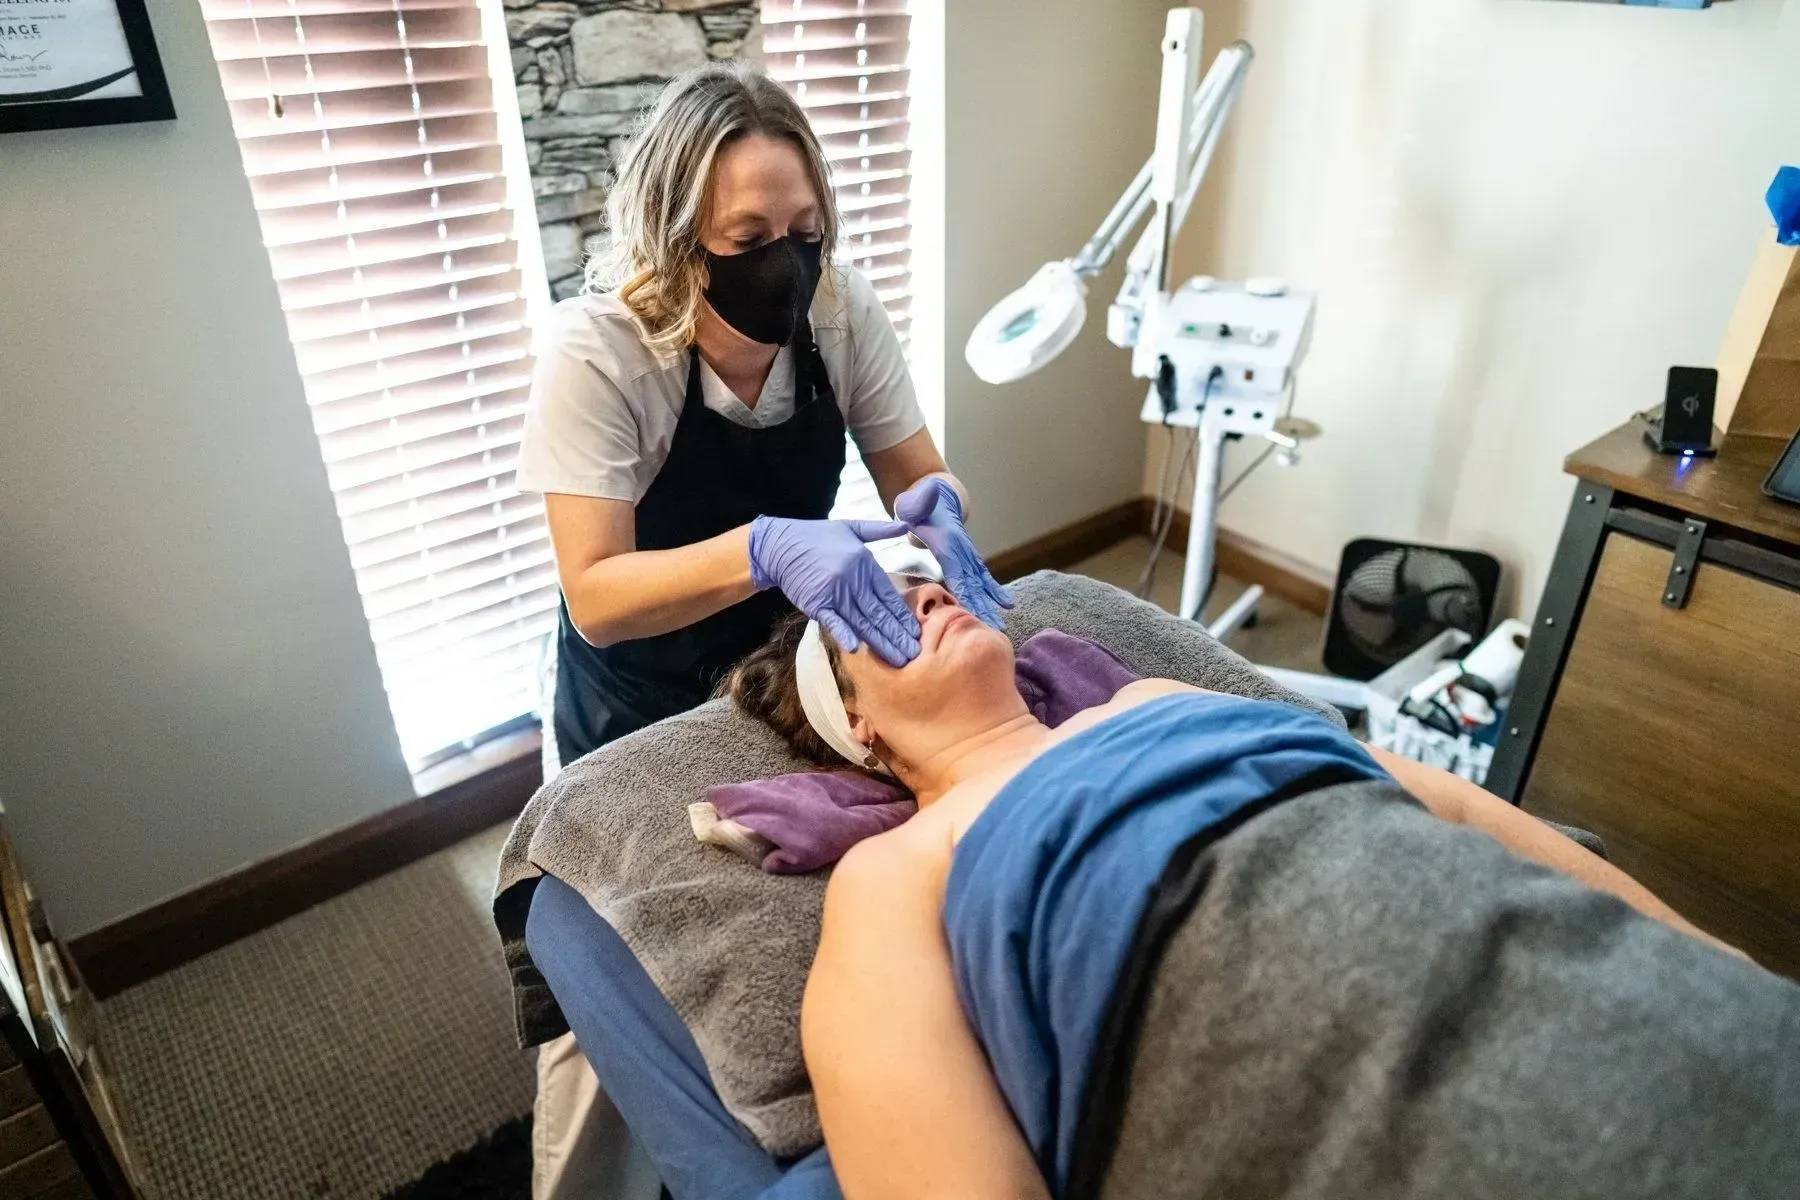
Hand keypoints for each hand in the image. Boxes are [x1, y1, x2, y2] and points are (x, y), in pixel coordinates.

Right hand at [748, 517, 920, 665]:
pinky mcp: (816, 604)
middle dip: (898, 636)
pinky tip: (856, 648)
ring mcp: (834, 594)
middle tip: (915, 654)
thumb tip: (905, 524)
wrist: (780, 545)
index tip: (917, 633)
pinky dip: (843, 634)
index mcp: (864, 564)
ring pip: (862, 622)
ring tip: (898, 659)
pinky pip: (833, 622)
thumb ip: (879, 529)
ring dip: (881, 643)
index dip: (903, 616)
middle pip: (879, 613)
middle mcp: (852, 580)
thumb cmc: (816, 536)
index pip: (889, 596)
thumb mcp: (851, 527)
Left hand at [894, 478, 1013, 629]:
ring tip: (1001, 625)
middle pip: (973, 583)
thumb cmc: (918, 505)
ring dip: (990, 604)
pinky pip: (982, 578)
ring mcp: (967, 555)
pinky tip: (1006, 606)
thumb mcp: (912, 503)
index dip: (964, 590)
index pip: (956, 570)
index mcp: (947, 543)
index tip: (972, 610)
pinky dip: (993, 592)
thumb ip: (916, 504)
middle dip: (983, 606)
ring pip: (980, 583)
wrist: (937, 497)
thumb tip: (922, 497)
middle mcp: (962, 551)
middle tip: (994, 628)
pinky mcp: (968, 560)